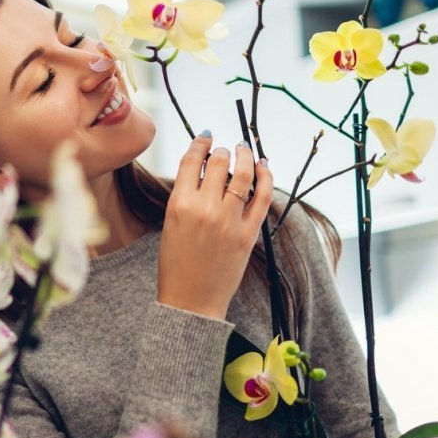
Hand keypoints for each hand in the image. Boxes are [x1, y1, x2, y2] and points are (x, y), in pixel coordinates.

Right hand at [157, 133, 272, 319]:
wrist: (191, 300)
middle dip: (222, 150)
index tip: (205, 136)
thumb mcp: (171, 225)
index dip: (199, 142)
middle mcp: (204, 209)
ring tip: (244, 150)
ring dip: (244, 155)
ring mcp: (229, 220)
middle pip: (217, 162)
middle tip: (224, 150)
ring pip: (242, 173)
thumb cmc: (176, 264)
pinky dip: (266, 176)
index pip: (190, 160)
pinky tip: (264, 166)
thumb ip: (185, 196)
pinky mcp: (248, 233)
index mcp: (179, 205)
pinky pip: (262, 196)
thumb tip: (203, 169)